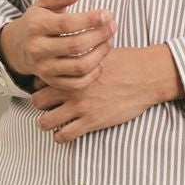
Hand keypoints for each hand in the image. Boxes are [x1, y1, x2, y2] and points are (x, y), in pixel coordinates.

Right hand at [0, 0, 115, 93]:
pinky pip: (77, 84)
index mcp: (35, 27)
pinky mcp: (51, 81)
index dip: (90, 20)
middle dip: (99, 35)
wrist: (17, 47)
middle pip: (76, 46)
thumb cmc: (36, 21)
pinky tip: (99, 61)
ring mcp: (44, 68)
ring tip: (108, 41)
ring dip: (100, 54)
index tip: (107, 14)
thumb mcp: (43, 4)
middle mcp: (38, 49)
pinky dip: (93, 74)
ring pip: (79, 66)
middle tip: (112, 26)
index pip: (67, 24)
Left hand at [30, 47, 158, 142]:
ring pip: (45, 122)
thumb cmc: (127, 61)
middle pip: (37, 101)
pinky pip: (64, 136)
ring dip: (47, 123)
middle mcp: (71, 88)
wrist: (146, 76)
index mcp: (72, 69)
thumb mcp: (100, 51)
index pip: (40, 79)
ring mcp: (80, 106)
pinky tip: (66, 132)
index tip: (48, 88)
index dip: (41, 85)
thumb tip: (76, 48)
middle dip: (40, 105)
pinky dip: (61, 137)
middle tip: (49, 106)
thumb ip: (83, 54)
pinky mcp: (92, 121)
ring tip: (54, 122)